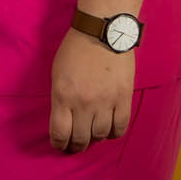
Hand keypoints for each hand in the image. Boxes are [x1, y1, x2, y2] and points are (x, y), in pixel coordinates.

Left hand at [49, 29, 133, 153]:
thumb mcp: (57, 74)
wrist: (102, 32)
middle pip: (80, 138)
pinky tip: (108, 131)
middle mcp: (84, 103)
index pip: (59, 133)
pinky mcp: (124, 98)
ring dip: (94, 140)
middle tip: (75, 146)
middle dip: (75, 146)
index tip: (60, 145)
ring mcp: (105, 102)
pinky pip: (120, 127)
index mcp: (63, 96)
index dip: (59, 144)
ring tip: (91, 137)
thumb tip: (64, 119)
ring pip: (100, 135)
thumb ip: (60, 98)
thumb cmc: (75, 50)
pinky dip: (113, 133)